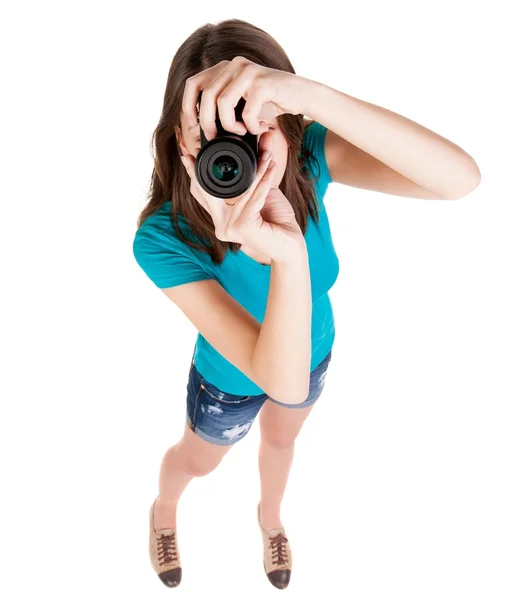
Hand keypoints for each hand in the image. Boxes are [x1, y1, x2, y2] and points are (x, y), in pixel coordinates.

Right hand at [180, 149, 303, 262]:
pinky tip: (270, 166)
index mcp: (221, 219)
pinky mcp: (242, 227)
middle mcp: (221, 226)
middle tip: (192, 148)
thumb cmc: (278, 222)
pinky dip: (263, 181)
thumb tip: (261, 140)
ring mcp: (229, 228)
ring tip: (266, 153)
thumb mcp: (262, 193)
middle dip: (198, 169)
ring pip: (238, 191)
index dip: (193, 175)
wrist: (292, 246)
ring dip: (255, 170)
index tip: (186, 155)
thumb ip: (255, 174)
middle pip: (206, 193)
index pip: (203, 195)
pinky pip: (253, 197)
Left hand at [182, 55, 310, 140]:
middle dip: (207, 122)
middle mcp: (234, 65)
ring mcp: (248, 71)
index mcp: (225, 68)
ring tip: (241, 131)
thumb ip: (222, 106)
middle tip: (217, 136)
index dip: (188, 106)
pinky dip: (249, 126)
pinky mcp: (263, 83)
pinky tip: (257, 128)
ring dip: (229, 125)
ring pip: (222, 102)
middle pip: (206, 95)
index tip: (195, 126)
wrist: (301, 95)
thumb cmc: (270, 101)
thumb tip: (199, 126)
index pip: (193, 83)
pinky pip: (246, 111)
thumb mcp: (242, 102)